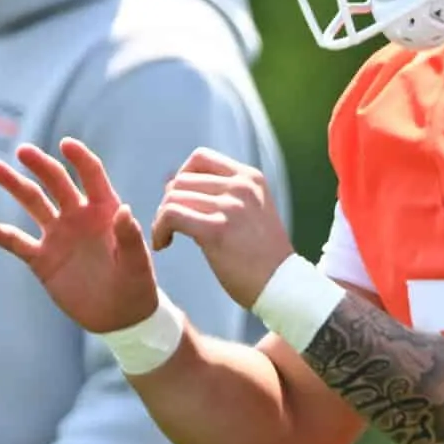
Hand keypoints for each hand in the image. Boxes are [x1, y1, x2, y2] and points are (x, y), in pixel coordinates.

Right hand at [0, 139, 161, 333]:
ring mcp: (58, 236)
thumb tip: (123, 210)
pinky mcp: (41, 259)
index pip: (92, 176)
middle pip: (56, 183)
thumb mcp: (137, 265)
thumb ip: (130, 239)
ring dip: (14, 185)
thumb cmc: (136, 287)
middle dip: (41, 165)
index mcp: (106, 212)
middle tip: (23, 151)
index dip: (80, 159)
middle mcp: (79, 217)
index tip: (66, 144)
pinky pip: (15, 241)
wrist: (120, 318)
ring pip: (32, 203)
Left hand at [148, 148, 295, 307]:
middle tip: (171, 227)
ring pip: (172, 197)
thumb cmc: (263, 256)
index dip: (182, 177)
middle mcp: (242, 186)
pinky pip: (171, 216)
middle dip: (169, 202)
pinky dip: (160, 230)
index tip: (182, 202)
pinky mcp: (217, 229)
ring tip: (167, 237)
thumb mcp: (253, 211)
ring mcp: (231, 207)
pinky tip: (164, 244)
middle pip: (181, 180)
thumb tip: (175, 185)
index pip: (201, 158)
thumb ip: (224, 194)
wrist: (283, 286)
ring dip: (162, 218)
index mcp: (251, 178)